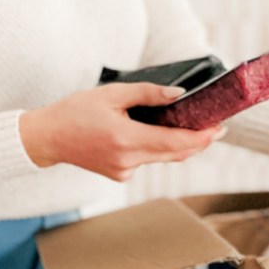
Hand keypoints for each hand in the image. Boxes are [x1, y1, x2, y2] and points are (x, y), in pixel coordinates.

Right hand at [20, 83, 224, 181]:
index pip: (177, 143)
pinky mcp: (120, 175)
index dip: (203, 138)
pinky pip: (146, 161)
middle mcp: (128, 160)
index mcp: (126, 139)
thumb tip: (180, 95)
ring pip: (162, 158)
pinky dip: (153, 148)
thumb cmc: (75, 111)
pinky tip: (148, 133)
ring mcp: (124, 171)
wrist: (47, 138)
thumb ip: (148, 94)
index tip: (220, 128)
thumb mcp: (111, 94)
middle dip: (199, 142)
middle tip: (215, 127)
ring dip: (177, 144)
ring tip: (190, 126)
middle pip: (176, 154)